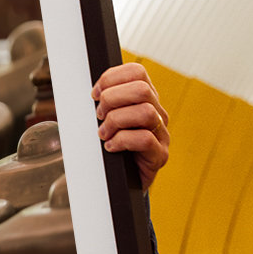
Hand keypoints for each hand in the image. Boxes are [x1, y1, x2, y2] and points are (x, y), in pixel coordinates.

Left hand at [92, 63, 169, 189]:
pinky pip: (145, 139)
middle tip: (98, 116)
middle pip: (142, 89)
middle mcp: (157, 113)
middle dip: (112, 99)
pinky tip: (111, 147)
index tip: (94, 94)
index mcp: (145, 99)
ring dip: (116, 121)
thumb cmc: (110, 146)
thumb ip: (102, 102)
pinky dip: (122, 141)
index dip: (111, 78)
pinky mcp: (160, 155)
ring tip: (103, 134)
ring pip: (146, 112)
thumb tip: (90, 92)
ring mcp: (162, 134)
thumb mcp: (104, 119)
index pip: (137, 72)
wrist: (119, 181)